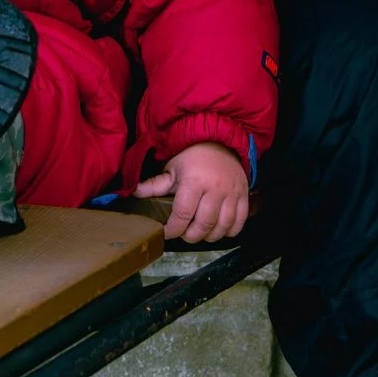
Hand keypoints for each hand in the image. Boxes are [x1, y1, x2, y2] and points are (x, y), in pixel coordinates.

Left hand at [133, 141, 249, 242]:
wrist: (219, 140)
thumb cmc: (193, 156)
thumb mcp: (173, 168)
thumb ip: (155, 184)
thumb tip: (133, 193)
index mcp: (194, 182)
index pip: (182, 215)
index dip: (172, 229)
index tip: (167, 232)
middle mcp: (215, 189)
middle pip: (202, 226)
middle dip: (189, 235)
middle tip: (183, 232)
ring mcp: (232, 193)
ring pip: (222, 227)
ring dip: (209, 236)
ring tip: (200, 232)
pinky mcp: (243, 195)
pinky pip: (239, 222)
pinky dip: (229, 231)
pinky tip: (218, 228)